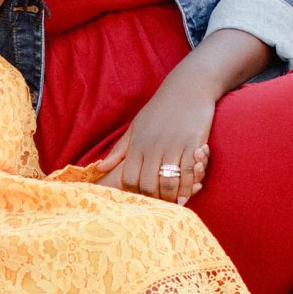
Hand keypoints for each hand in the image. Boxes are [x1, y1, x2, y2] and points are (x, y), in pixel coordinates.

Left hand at [90, 51, 224, 200]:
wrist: (189, 86)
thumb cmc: (161, 108)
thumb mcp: (136, 127)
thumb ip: (119, 149)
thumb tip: (100, 167)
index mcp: (138, 144)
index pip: (129, 178)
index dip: (135, 193)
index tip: (143, 198)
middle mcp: (153, 147)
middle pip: (148, 185)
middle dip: (154, 199)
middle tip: (160, 207)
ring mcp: (173, 146)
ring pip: (167, 183)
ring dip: (170, 197)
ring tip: (173, 203)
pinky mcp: (192, 145)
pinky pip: (187, 174)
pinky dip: (187, 188)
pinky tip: (187, 194)